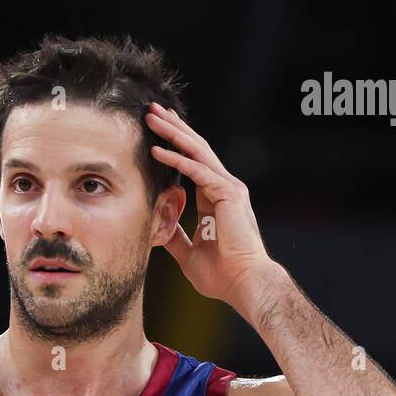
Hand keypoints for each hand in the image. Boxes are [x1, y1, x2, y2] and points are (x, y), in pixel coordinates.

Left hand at [145, 101, 277, 307]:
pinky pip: (198, 171)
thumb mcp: (188, 253)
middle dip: (174, 128)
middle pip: (195, 149)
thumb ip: (177, 236)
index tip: (156, 132)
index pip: (194, 163)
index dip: (176, 145)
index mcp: (216, 198)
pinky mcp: (228, 194)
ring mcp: (228, 188)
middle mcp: (225, 187)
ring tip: (152, 118)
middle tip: (152, 111)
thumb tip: (161, 231)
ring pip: (196, 152)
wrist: (243, 284)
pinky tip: (158, 151)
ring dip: (173, 134)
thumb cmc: (222, 274)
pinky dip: (177, 160)